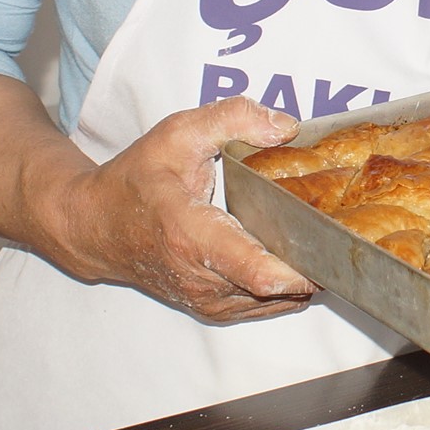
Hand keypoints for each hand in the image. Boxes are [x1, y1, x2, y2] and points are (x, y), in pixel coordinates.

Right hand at [40, 98, 317, 323]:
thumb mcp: (177, 133)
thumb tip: (285, 126)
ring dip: (301, 275)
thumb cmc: (136, 179)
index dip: (299, 271)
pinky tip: (290, 253)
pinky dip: (285, 285)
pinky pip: (266, 306)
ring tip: (313, 237)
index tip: (329, 252)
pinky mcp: (214, 310)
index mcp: (194, 237)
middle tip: (332, 227)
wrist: (96, 226)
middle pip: (279, 288)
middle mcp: (203, 279)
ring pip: (278, 301)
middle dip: (312, 261)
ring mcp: (209, 301)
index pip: (256, 273)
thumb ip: (231, 120)